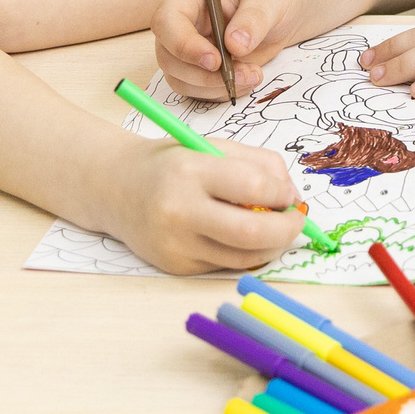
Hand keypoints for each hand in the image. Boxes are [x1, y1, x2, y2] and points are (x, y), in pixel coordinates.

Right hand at [103, 136, 308, 274]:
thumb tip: (293, 198)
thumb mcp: (213, 146)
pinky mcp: (176, 267)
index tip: (289, 195)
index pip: (253, 187)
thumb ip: (259, 165)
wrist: (117, 187)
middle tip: (297, 221)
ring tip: (274, 228)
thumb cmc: (173, 163)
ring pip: (244, 257)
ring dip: (272, 246)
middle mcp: (179, 211)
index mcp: (190, 170)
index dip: (282, 194)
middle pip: (252, 233)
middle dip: (287, 230)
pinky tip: (243, 236)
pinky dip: (245, 254)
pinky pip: (225, 265)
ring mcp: (176, 244)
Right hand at [152, 0, 312, 99]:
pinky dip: (222, 93)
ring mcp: (191, 50)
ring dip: (214, 88)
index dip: (183, 44)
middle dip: (202, 75)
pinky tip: (248, 79)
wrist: (284, 9)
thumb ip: (253, 18)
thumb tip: (235, 45)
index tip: (215, 60)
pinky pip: (200, 91)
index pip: (166, 21)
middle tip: (239, 75)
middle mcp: (184, 25)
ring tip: (253, 75)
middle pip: (168, 58)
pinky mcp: (203, 71)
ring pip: (181, 80)